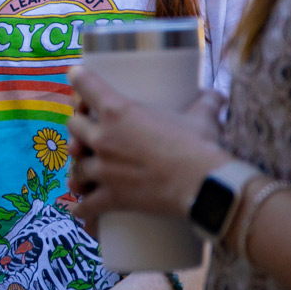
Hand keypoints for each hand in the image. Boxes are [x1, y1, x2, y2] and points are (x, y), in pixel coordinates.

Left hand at [66, 66, 228, 229]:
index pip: (85, 86)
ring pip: (75, 166)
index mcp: (118, 110)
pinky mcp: (111, 197)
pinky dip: (82, 210)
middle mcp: (103, 137)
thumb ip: (205, 104)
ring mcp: (103, 169)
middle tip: (87, 132)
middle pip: (73, 127)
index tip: (76, 77)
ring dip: (79, 168)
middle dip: (78, 128)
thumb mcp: (201, 119)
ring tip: (85, 171)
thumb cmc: (200, 146)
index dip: (79, 80)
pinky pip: (86, 205)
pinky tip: (79, 212)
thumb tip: (217, 96)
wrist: (204, 186)